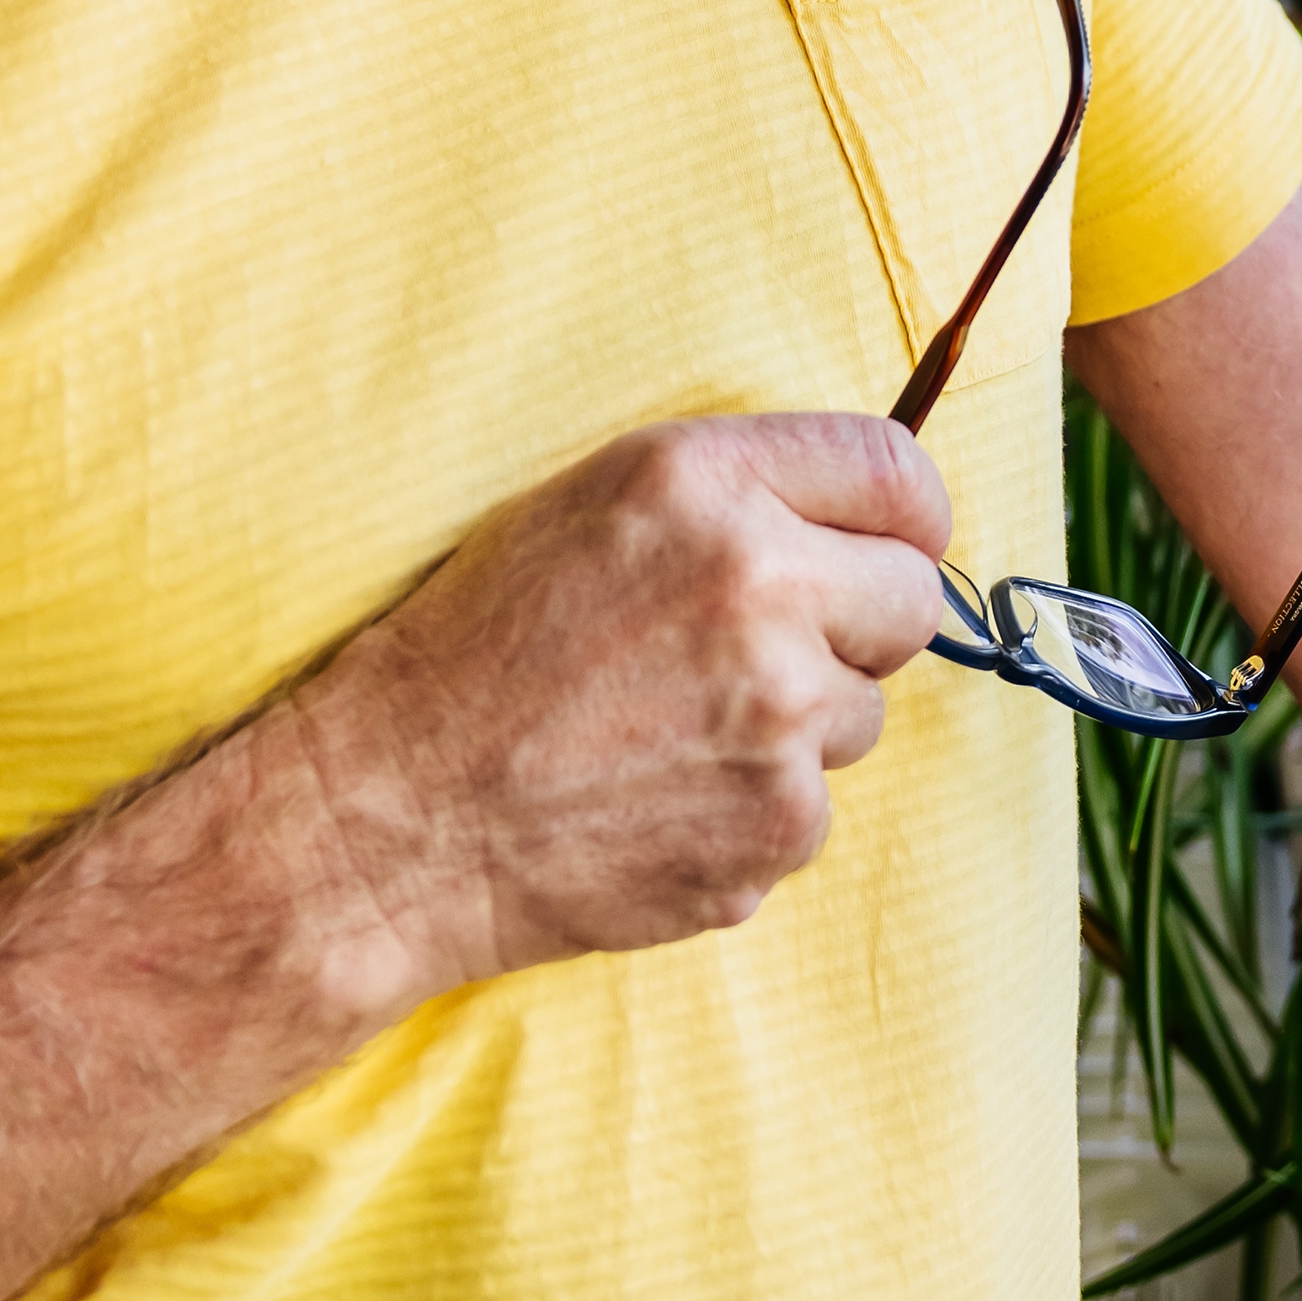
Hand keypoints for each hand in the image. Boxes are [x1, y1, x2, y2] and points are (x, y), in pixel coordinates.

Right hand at [278, 412, 956, 999]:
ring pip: (863, 713)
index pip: (898, 474)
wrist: (390, 818)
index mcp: (705, 485)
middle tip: (760, 653)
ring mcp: (779, 717)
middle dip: (857, 624)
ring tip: (671, 732)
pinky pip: (815, 805)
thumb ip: (739, 494)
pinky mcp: (779, 826)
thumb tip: (871, 521)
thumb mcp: (589, 506)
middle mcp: (758, 588)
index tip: (889, 545)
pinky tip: (660, 800)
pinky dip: (756, 809)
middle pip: (911, 600)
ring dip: (798, 725)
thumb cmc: (474, 652)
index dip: (905, 517)